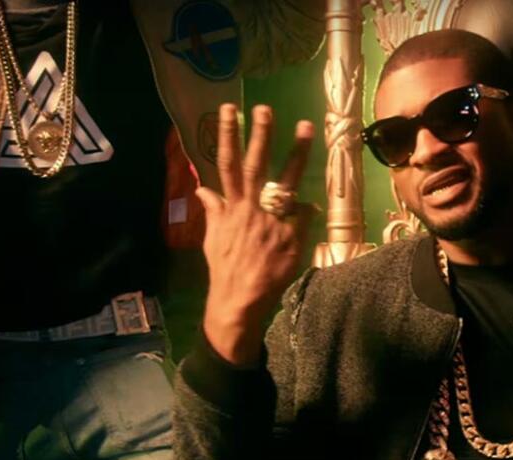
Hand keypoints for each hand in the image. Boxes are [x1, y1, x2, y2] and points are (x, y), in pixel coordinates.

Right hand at [198, 104, 315, 365]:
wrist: (239, 299)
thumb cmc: (226, 267)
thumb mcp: (213, 237)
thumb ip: (214, 210)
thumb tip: (202, 189)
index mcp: (231, 206)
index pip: (228, 163)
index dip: (228, 135)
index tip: (229, 110)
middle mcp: (250, 208)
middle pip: (254, 164)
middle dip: (259, 135)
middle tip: (265, 108)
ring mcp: (271, 220)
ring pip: (284, 180)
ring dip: (295, 152)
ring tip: (304, 126)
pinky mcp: (290, 236)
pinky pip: (303, 214)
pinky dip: (307, 210)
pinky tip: (311, 207)